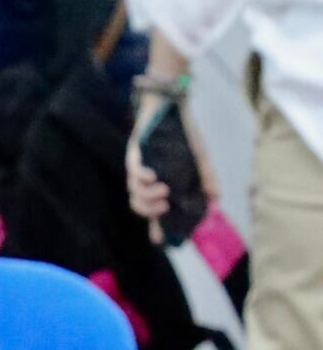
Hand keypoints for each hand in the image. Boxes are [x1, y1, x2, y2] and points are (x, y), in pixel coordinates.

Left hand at [125, 91, 219, 244]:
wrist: (172, 109)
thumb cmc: (185, 136)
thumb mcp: (200, 159)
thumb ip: (207, 179)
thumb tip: (216, 200)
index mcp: (161, 186)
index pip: (155, 212)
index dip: (156, 227)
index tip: (160, 240)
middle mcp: (147, 181)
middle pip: (139, 207)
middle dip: (150, 211)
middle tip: (165, 205)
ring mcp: (139, 169)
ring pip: (133, 192)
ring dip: (147, 195)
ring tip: (163, 191)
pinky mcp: (134, 155)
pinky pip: (132, 172)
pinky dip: (141, 177)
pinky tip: (152, 176)